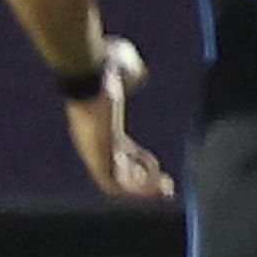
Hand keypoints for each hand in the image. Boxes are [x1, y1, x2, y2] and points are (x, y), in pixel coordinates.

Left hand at [61, 35, 172, 200]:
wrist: (89, 72)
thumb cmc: (102, 66)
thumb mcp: (123, 68)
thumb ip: (132, 74)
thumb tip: (136, 74)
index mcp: (100, 128)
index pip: (120, 152)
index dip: (140, 162)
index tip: (160, 167)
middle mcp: (93, 145)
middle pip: (117, 173)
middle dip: (144, 183)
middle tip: (168, 186)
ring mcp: (92, 152)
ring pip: (116, 185)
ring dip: (143, 190)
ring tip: (167, 188)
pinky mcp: (97, 157)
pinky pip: (115, 185)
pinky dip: (136, 188)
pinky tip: (157, 182)